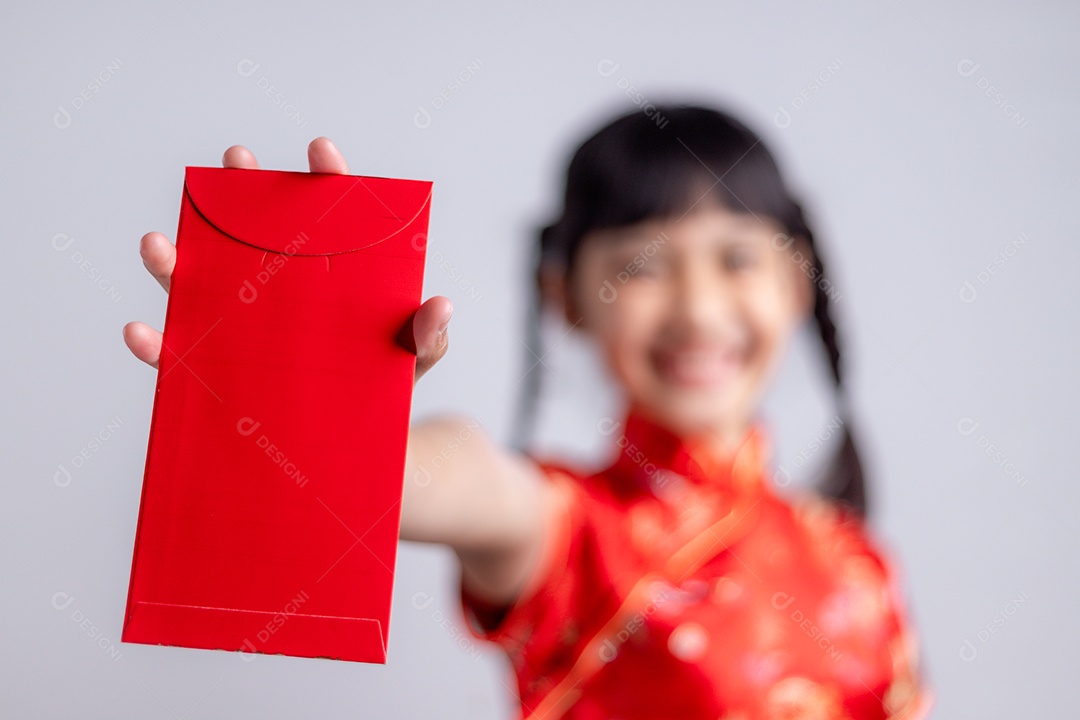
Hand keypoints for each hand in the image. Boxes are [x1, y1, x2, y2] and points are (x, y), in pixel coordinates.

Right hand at [122, 137, 451, 383]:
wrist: (370, 451)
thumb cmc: (390, 389)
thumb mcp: (415, 360)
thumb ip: (428, 336)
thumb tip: (440, 305)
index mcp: (331, 277)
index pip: (329, 217)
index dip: (325, 180)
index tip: (321, 152)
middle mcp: (280, 294)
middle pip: (254, 235)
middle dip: (239, 193)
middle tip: (235, 161)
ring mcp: (245, 332)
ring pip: (200, 289)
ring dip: (174, 263)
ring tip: (159, 244)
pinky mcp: (220, 379)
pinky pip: (180, 359)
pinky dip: (156, 346)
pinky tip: (143, 333)